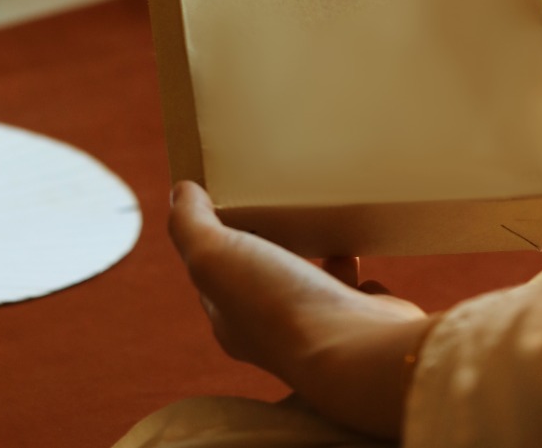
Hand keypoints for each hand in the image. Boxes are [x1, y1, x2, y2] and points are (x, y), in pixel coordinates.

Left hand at [169, 180, 432, 439]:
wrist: (359, 350)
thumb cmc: (279, 305)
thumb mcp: (215, 257)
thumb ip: (190, 225)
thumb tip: (180, 192)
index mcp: (234, 322)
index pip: (214, 275)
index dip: (213, 237)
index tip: (224, 197)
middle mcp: (275, 330)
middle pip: (262, 274)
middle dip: (264, 239)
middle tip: (269, 198)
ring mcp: (321, 325)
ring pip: (308, 279)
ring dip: (309, 248)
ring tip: (312, 212)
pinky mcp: (360, 317)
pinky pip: (352, 286)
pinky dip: (351, 263)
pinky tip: (353, 239)